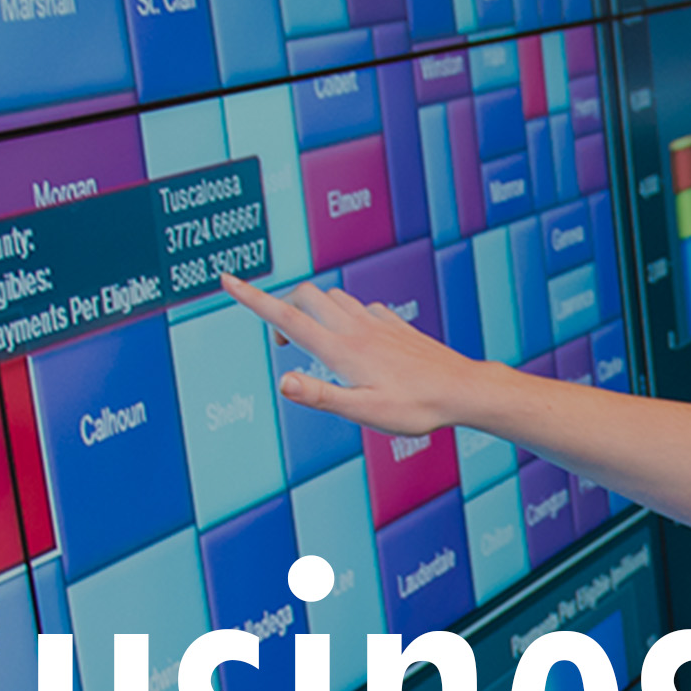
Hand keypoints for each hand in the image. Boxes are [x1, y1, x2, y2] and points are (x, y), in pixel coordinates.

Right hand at [219, 274, 508, 435]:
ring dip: (313, 308)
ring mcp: (378, 323)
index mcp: (341, 348)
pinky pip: (361, 306)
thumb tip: (282, 380)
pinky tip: (355, 335)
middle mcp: (357, 328)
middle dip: (282, 307)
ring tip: (313, 341)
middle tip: (281, 341)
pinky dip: (346, 313)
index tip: (227, 280)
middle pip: (306, 297)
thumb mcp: (363, 410)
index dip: (252, 299)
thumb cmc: (416, 406)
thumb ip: (319, 395)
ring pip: (334, 297)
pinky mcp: (395, 325)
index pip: (287, 316)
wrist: (463, 389)